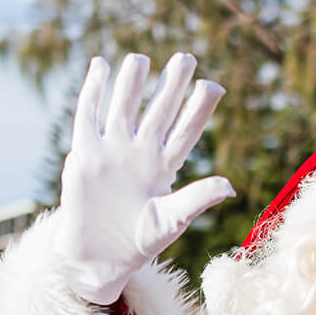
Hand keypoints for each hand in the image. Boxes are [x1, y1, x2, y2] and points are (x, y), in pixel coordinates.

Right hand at [54, 53, 234, 304]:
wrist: (99, 257)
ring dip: (133, 82)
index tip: (213, 85)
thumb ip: (197, 199)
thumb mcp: (171, 222)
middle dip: (171, 85)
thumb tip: (230, 186)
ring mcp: (113, 150)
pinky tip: (100, 66)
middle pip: (159, 111)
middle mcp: (141, 152)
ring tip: (140, 58)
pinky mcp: (86, 153)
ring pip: (125, 106)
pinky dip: (93, 91)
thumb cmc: (139, 243)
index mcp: (165, 166)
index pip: (186, 131)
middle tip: (185, 57)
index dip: (199, 108)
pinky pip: (89, 115)